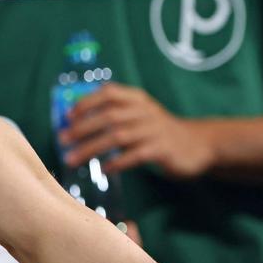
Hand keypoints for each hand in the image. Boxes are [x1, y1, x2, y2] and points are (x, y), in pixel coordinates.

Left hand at [60, 83, 213, 178]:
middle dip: (82, 128)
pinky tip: (105, 170)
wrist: (199, 144)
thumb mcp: (142, 115)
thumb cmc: (161, 132)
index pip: (109, 93)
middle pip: (108, 116)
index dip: (86, 102)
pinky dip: (117, 162)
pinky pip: (135, 155)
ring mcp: (155, 130)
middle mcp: (146, 112)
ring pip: (117, 136)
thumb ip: (117, 115)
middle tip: (62, 141)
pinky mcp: (162, 150)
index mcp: (139, 100)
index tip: (68, 117)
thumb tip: (77, 123)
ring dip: (91, 148)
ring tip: (73, 159)